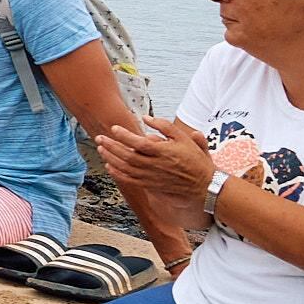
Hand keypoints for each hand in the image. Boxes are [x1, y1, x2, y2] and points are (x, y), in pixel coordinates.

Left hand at [97, 112, 217, 191]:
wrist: (204, 185)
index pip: (139, 143)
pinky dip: (117, 173)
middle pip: (127, 156)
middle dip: (111, 146)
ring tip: (101, 149)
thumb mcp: (184, 138)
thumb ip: (164, 126)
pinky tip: (109, 166)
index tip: (114, 128)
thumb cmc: (195, 160)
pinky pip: (130, 180)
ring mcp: (152, 177)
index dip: (124, 136)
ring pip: (126, 168)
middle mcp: (155, 165)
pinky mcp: (150, 185)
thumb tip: (146, 117)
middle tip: (99, 138)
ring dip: (111, 158)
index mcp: (163, 152)